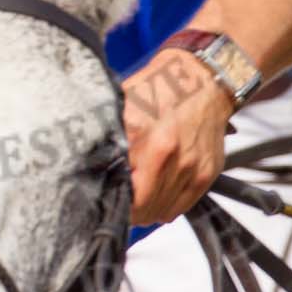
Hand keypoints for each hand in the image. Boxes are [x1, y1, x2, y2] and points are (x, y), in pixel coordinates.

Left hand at [122, 48, 235, 223]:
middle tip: (120, 200)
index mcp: (146, 136)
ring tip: (139, 195)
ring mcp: (192, 166)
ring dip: (148, 209)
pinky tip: (158, 191)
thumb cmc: (161, 87)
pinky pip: (183, 206)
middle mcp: (171, 155)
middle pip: (144, 208)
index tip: (107, 197)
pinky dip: (168, 205)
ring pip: (163, 212)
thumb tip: (84, 156)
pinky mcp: (207, 173)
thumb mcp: (122, 102)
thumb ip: (106, 131)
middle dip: (129, 209)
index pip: (126, 193)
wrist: (203, 79)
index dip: (114, 201)